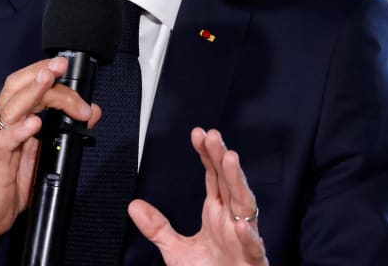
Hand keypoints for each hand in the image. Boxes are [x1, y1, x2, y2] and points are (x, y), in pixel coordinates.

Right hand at [0, 56, 100, 264]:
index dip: (47, 73)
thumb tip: (92, 112)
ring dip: (32, 91)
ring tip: (48, 80)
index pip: (28, 85)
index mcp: (14, 118)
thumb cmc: (8, 181)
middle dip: (41, 73)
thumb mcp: (43, 151)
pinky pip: (5, 141)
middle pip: (18, 87)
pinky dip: (20, 130)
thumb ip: (65, 130)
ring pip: (11, 107)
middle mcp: (3, 123)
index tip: (67, 67)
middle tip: (61, 66)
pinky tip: (34, 124)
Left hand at [129, 128, 267, 265]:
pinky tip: (240, 224)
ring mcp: (243, 239)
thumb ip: (158, 228)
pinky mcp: (252, 261)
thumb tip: (135, 206)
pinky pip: (252, 246)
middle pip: (228, 183)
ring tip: (230, 160)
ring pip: (244, 206)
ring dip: (238, 182)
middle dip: (221, 158)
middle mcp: (231, 221)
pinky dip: (247, 235)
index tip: (197, 134)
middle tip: (213, 136)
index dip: (206, 155)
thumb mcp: (176, 251)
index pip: (213, 177)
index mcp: (216, 214)